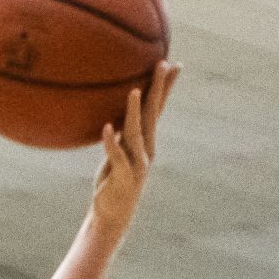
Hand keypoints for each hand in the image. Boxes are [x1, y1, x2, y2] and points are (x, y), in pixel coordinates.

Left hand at [89, 61, 178, 234]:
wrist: (112, 215)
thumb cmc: (114, 181)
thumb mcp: (117, 153)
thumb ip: (120, 135)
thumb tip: (115, 114)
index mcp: (145, 142)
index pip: (156, 109)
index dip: (163, 87)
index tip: (171, 63)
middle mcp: (145, 149)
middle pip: (152, 114)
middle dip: (158, 89)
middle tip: (163, 64)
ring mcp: (136, 163)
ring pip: (136, 133)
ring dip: (135, 111)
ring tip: (134, 91)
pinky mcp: (122, 177)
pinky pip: (117, 157)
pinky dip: (112, 143)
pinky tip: (107, 128)